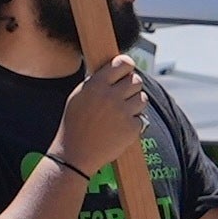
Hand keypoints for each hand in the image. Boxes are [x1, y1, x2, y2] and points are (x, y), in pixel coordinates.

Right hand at [54, 54, 146, 173]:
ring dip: (134, 103)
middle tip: (123, 95)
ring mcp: (123, 112)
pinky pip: (141, 118)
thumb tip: (117, 69)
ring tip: (121, 112)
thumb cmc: (74, 125)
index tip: (127, 69)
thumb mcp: (78, 96)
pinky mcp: (132, 128)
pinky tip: (119, 127)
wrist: (75, 155)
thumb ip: (97, 82)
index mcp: (96, 85)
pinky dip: (133, 122)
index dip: (127, 65)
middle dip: (131, 86)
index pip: (123, 63)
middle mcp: (111, 96)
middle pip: (136, 80)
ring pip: (142, 98)